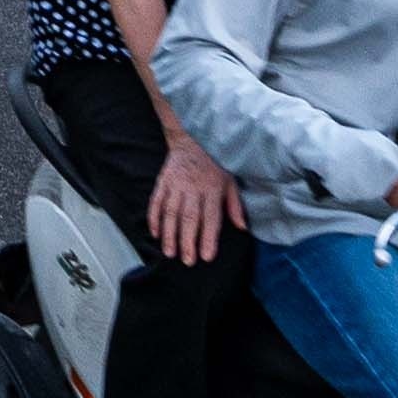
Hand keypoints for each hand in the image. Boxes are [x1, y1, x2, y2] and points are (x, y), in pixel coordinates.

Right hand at [147, 131, 244, 265]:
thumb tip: (242, 227)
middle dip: (187, 241)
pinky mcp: (163, 180)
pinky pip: (156, 200)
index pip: (211, 217)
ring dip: (169, 233)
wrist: (192, 136)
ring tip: (169, 252)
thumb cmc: (214, 162)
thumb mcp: (230, 181)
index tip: (206, 256)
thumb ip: (235, 205)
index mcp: (213, 189)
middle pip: (189, 217)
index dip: (208, 238)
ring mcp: (176, 183)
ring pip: (171, 212)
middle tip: (187, 261)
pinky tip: (155, 233)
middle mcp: (193, 187)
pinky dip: (154, 217)